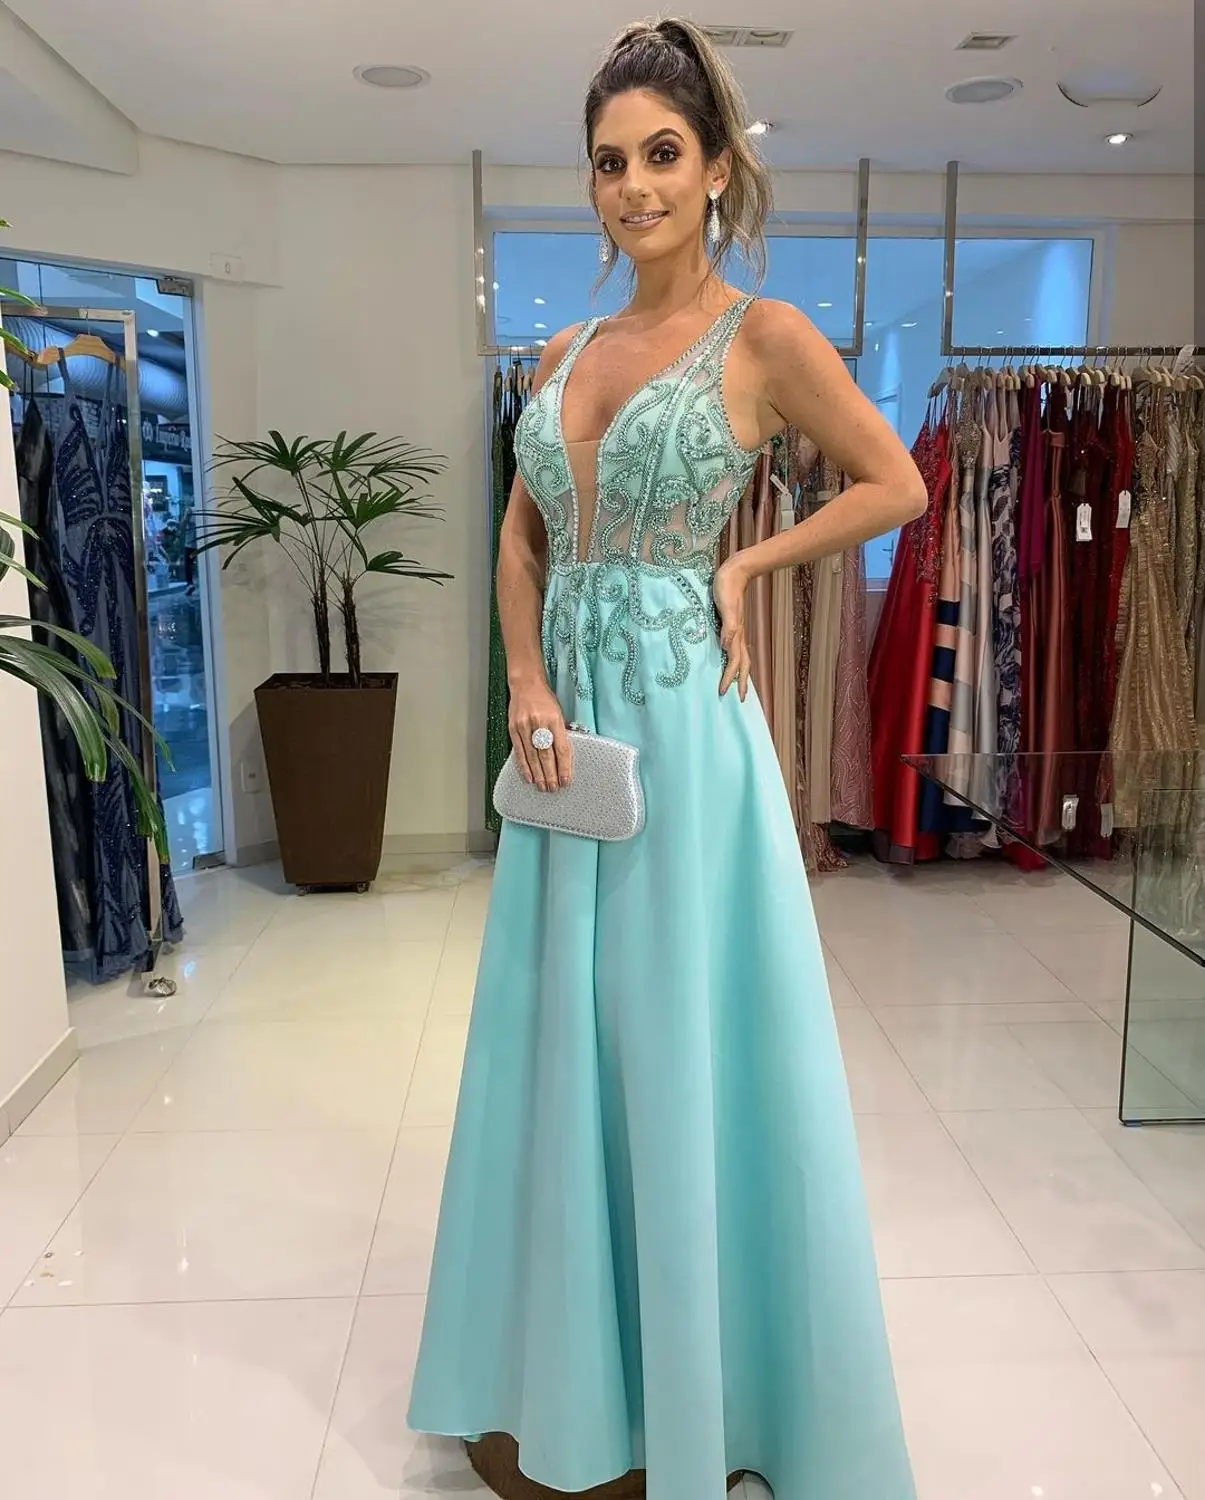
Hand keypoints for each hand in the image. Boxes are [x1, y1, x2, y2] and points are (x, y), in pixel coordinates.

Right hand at [508, 681, 573, 791]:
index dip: (564, 767)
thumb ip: (561, 734)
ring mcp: (524, 727)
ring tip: (543, 787)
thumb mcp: (559, 713)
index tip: (566, 780)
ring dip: (538, 774)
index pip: (561, 748)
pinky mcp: (513, 729)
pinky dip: (524, 767)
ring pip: (532, 756)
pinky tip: (529, 778)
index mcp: (554, 719)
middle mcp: (539, 723)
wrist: (526, 684)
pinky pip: (519, 752)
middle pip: (546, 755)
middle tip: (554, 788)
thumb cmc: (545, 699)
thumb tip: (565, 758)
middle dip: (551, 774)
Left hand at [713, 558, 751, 700]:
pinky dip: (733, 659)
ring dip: (740, 673)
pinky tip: (728, 659)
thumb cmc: (727, 587)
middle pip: (742, 664)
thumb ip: (728, 627)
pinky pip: (735, 647)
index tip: (724, 693)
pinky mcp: (732, 623)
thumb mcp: (725, 607)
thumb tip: (726, 647)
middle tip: (740, 699)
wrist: (736, 571)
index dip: (729, 679)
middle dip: (741, 682)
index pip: (734, 663)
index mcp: (736, 634)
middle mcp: (738, 635)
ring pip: (741, 657)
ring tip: (738, 685)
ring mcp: (736, 629)